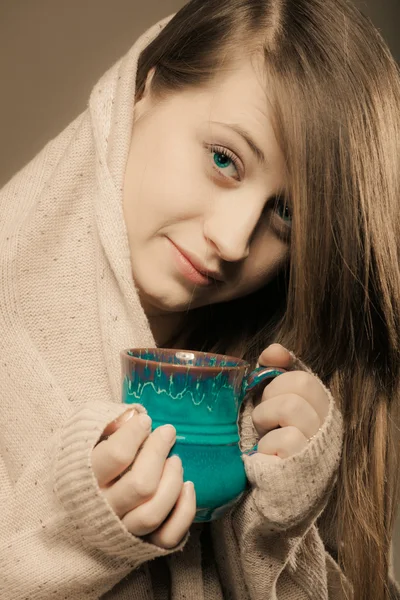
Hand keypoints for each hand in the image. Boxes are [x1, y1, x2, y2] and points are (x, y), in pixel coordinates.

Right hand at [91, 410, 195, 548]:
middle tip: (167, 433)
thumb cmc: (80, 464)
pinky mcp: (140, 546)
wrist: (67, 511)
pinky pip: (168, 536)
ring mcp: (120, 532)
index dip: (135, 434)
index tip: (145, 422)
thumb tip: (132, 415)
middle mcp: (101, 510)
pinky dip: (184, 512)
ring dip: (172, 482)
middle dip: (159, 453)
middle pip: (140, 485)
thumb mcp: (80, 437)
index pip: (116, 456)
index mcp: (81, 480)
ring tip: (175, 460)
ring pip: (153, 513)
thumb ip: (104, 422)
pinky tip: (187, 487)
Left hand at [252, 344, 329, 461]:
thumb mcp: (270, 410)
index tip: (266, 364)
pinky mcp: (308, 463)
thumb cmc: (271, 446)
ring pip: (291, 406)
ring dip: (266, 417)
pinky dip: (268, 444)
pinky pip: (286, 437)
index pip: (305, 374)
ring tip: (264, 434)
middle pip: (302, 382)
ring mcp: (320, 442)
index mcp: (318, 406)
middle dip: (273, 393)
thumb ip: (272, 380)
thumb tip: (273, 351)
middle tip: (264, 415)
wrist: (272, 494)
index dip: (283, 364)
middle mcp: (327, 422)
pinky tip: (269, 454)